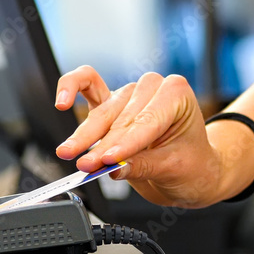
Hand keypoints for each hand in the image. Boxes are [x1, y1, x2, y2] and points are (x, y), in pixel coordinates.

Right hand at [54, 66, 228, 207]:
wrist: (192, 169)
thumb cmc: (193, 164)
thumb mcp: (175, 168)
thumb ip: (144, 166)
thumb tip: (115, 167)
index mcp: (176, 94)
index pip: (146, 120)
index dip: (126, 143)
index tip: (109, 160)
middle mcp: (152, 88)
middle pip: (120, 116)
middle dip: (102, 144)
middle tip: (86, 164)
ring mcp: (129, 93)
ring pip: (102, 111)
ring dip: (84, 134)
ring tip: (69, 153)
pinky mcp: (111, 102)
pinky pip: (86, 84)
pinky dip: (71, 88)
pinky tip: (61, 101)